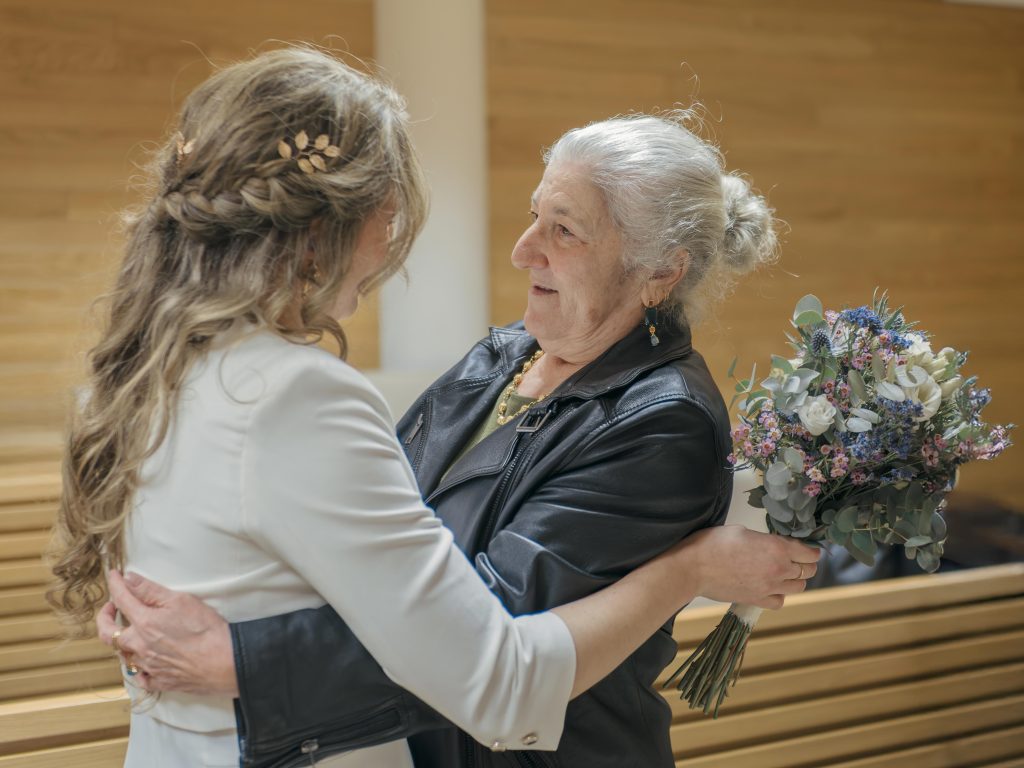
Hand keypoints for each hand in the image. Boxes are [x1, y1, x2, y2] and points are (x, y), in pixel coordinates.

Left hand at [98, 570, 238, 695]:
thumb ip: (151, 590)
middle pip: (107, 634)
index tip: (113, 576)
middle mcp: (140, 646)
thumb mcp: (181, 600)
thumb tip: (129, 580)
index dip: (115, 585)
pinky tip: (145, 662)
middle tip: (111, 608)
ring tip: (131, 632)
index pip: (121, 599)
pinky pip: (139, 677)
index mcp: (144, 623)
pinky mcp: (159, 681)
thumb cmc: (206, 630)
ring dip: (122, 642)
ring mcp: (147, 666)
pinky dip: (138, 668)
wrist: (224, 662)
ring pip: (123, 655)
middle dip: (104, 618)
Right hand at [678, 525, 820, 609]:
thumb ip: (766, 540)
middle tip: (796, 558)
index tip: (807, 548)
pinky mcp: (757, 600)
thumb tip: (775, 545)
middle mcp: (779, 569)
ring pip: (798, 587)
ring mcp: (769, 588)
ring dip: (794, 579)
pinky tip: (770, 587)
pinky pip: (780, 601)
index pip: (810, 553)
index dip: (811, 550)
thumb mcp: (743, 531)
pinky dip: (779, 595)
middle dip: (806, 564)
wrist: (693, 568)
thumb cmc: (713, 543)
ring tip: (783, 573)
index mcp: (777, 548)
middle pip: (808, 571)